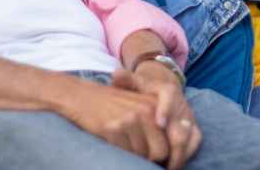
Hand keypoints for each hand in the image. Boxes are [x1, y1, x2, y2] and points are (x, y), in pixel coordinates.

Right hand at [54, 73, 168, 161]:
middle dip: (153, 159)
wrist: (82, 96)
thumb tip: (176, 148)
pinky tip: (115, 142)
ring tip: (126, 144)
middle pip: (160, 151)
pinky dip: (122, 153)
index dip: (170, 156)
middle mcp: (145, 111)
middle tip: (145, 159)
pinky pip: (124, 153)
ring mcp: (129, 120)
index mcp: (155, 105)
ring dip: (136, 156)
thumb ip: (159, 123)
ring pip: (141, 155)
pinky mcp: (112, 129)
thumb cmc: (113, 105)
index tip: (167, 163)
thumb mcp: (140, 106)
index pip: (173, 140)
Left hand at [121, 64, 201, 169]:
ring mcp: (188, 116)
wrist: (163, 86)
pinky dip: (188, 153)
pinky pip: (195, 140)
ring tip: (169, 166)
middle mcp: (181, 103)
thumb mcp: (135, 81)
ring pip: (192, 135)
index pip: (170, 96)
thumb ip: (126, 79)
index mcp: (167, 90)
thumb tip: (116, 75)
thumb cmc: (145, 87)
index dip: (166, 109)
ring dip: (181, 152)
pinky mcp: (193, 126)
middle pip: (183, 122)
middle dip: (175, 142)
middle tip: (162, 157)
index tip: (159, 123)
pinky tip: (174, 164)